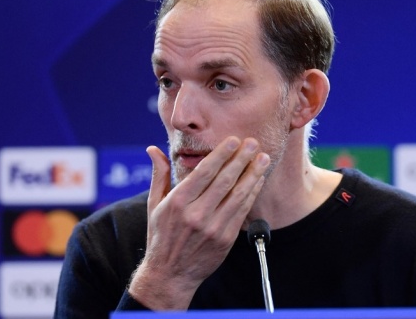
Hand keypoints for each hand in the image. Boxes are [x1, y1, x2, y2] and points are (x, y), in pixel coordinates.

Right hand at [128, 136, 269, 309]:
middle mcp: (196, 214)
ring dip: (252, 174)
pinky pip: (242, 212)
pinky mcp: (225, 239)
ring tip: (262, 158)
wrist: (170, 274)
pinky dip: (251, 194)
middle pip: (224, 181)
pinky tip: (257, 181)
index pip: (204, 172)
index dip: (221, 154)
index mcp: (178, 202)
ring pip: (237, 195)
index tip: (233, 141)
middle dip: (241, 159)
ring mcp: (213, 228)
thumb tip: (153, 149)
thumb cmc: (161, 236)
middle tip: (253, 143)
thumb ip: (159, 175)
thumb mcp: (155, 204)